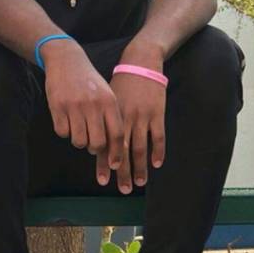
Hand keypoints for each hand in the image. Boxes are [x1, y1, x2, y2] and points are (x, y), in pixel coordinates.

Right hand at [42, 40, 124, 183]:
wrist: (67, 60)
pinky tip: (66, 119)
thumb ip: (110, 116)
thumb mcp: (106, 94)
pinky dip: (64, 131)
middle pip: (97, 143)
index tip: (114, 165)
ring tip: (78, 128)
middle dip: (95, 149)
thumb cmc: (89, 82)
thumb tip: (114, 146)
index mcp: (109, 101)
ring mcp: (74, 106)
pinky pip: (62, 132)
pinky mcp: (57, 106)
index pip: (117, 134)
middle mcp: (93, 105)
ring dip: (79, 140)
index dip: (116, 153)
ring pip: (79, 141)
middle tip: (91, 144)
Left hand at [108, 44, 166, 193]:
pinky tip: (156, 164)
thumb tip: (95, 141)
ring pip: (141, 147)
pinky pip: (158, 136)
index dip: (104, 163)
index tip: (103, 180)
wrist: (140, 63)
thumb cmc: (121, 82)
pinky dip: (158, 151)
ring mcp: (142, 116)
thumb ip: (103, 119)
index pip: (106, 144)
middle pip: (123, 151)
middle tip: (122, 189)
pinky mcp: (157, 113)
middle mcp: (125, 118)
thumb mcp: (107, 98)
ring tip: (139, 183)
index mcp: (111, 116)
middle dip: (122, 172)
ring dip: (141, 167)